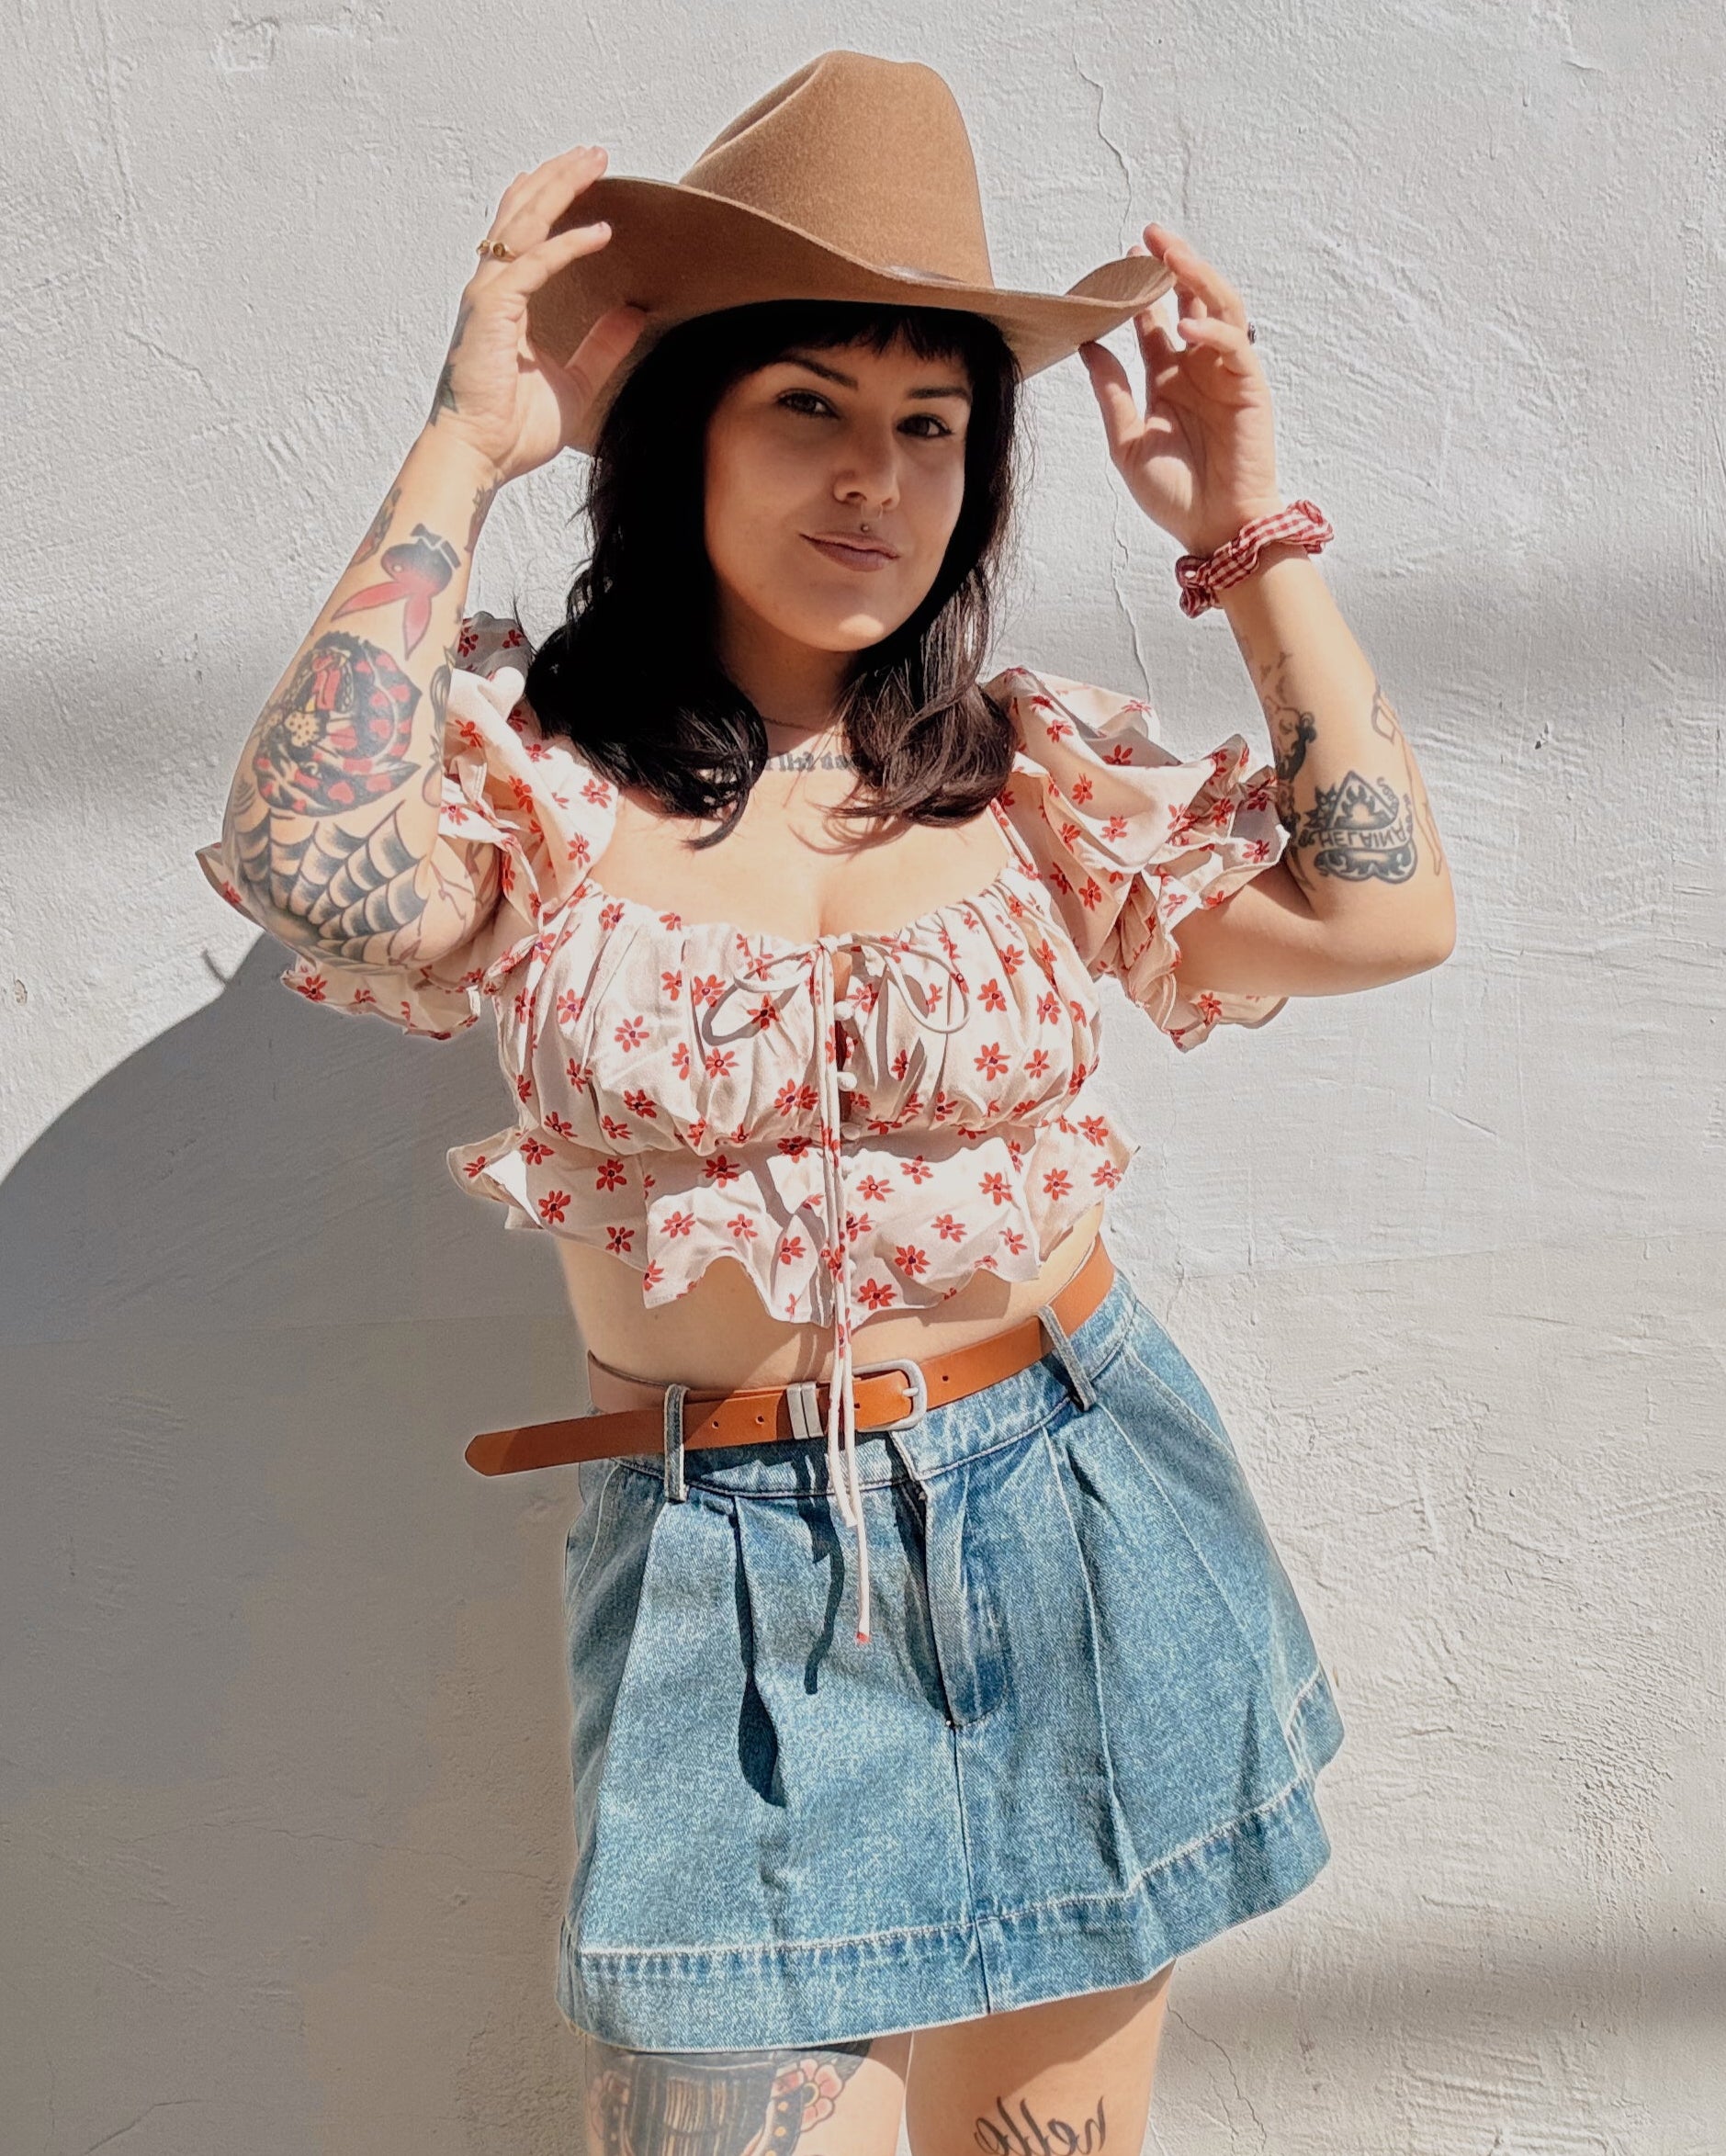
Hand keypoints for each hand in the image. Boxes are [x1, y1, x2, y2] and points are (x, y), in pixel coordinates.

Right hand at [423, 145, 648, 487]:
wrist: (480, 458)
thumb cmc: (513, 429)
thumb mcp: (577, 381)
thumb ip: (602, 345)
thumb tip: (635, 313)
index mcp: (506, 302)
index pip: (527, 235)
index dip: (552, 200)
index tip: (584, 177)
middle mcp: (493, 290)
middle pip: (524, 214)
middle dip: (559, 178)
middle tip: (595, 152)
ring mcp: (488, 296)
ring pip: (524, 224)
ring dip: (560, 189)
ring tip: (593, 162)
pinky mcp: (492, 310)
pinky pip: (534, 265)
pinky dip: (567, 246)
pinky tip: (600, 233)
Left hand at [1078, 224, 1284, 557]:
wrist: (1212, 529)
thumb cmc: (1173, 493)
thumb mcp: (1127, 440)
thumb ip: (1111, 392)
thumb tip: (1086, 345)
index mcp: (1169, 379)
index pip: (1154, 321)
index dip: (1139, 290)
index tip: (1120, 259)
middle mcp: (1198, 369)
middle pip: (1189, 301)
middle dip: (1171, 266)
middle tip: (1147, 235)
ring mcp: (1226, 374)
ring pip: (1219, 309)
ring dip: (1197, 278)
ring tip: (1171, 255)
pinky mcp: (1250, 388)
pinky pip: (1236, 347)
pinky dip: (1212, 332)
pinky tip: (1186, 326)